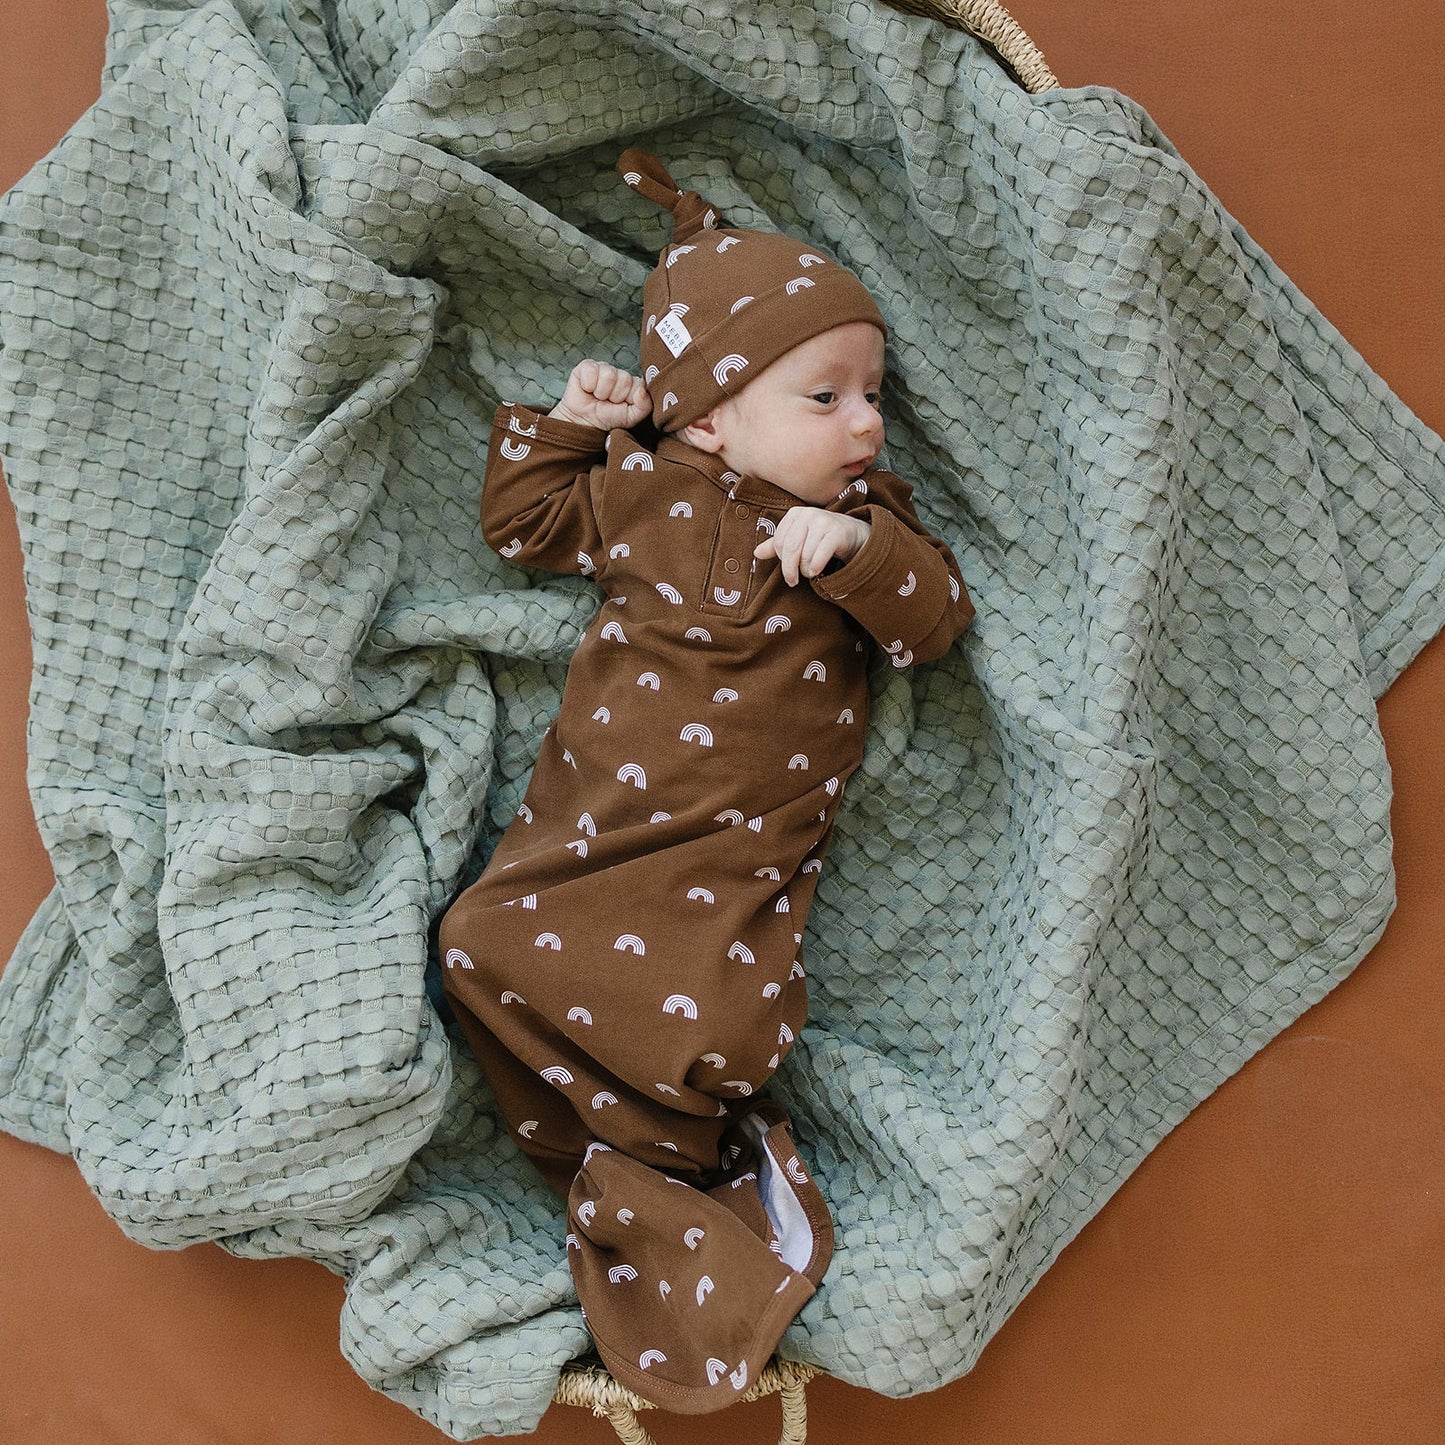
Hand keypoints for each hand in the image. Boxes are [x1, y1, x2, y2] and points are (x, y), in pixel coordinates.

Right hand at [549, 360, 650, 430]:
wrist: (584, 423)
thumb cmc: (608, 418)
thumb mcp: (631, 418)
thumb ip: (644, 406)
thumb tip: (642, 390)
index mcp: (634, 384)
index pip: (639, 385)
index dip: (629, 399)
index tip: (621, 406)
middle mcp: (620, 373)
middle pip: (625, 379)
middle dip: (614, 396)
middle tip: (607, 402)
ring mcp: (604, 367)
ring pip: (609, 375)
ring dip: (601, 392)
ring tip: (598, 397)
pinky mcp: (587, 366)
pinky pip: (592, 370)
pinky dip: (588, 385)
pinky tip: (587, 389)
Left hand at [754, 506, 869, 585]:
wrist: (853, 534)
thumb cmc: (821, 537)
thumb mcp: (799, 538)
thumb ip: (777, 546)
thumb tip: (756, 553)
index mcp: (794, 514)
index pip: (779, 543)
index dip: (782, 560)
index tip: (789, 569)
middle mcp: (808, 514)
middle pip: (790, 549)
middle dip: (790, 570)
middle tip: (793, 581)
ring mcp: (823, 521)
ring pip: (805, 555)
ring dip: (806, 570)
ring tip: (811, 571)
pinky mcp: (837, 532)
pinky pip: (819, 556)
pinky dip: (816, 567)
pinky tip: (818, 570)